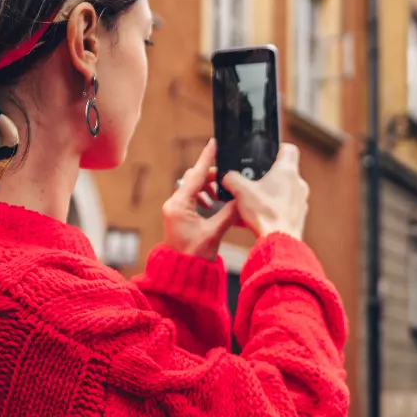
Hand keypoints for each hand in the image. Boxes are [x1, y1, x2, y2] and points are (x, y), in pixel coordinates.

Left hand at [161, 139, 237, 258]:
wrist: (182, 272)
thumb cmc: (195, 256)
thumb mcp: (215, 233)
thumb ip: (228, 213)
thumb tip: (242, 198)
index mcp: (179, 205)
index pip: (196, 175)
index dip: (206, 158)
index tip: (214, 143)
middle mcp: (174, 203)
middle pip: (194, 178)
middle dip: (211, 177)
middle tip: (226, 182)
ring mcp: (175, 208)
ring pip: (193, 186)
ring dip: (208, 187)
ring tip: (219, 198)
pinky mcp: (178, 213)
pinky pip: (191, 196)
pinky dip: (204, 195)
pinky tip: (212, 205)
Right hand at [222, 143, 308, 241]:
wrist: (279, 241)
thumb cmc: (265, 214)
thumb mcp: (240, 191)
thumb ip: (231, 178)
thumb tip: (227, 176)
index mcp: (287, 171)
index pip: (289, 149)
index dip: (276, 148)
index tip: (266, 154)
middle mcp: (298, 184)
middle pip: (283, 172)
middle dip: (266, 176)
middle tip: (252, 181)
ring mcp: (300, 201)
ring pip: (283, 191)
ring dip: (268, 194)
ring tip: (252, 201)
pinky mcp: (298, 216)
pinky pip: (283, 208)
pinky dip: (271, 209)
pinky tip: (256, 217)